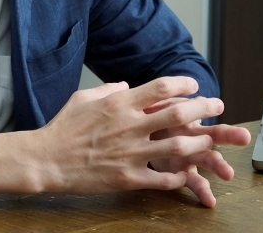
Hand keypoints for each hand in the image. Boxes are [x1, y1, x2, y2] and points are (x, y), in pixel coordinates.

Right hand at [0, 76, 248, 206]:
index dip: (184, 85)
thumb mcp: (84, 98)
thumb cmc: (63, 127)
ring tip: (208, 140)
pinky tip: (185, 173)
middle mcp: (129, 126)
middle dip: (203, 109)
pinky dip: (179, 176)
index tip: (194, 86)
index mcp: (119, 104)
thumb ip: (109, 90)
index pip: (161, 87)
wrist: (46, 159)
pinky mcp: (128, 177)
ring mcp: (130, 153)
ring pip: (178, 146)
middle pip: (178, 113)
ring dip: (199, 142)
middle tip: (216, 106)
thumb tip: (127, 87)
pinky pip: (163, 178)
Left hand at [145, 97, 250, 205]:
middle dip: (228, 134)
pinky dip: (202, 190)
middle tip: (244, 137)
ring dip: (218, 164)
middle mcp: (189, 135)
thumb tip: (126, 84)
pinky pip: (193, 181)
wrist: (144, 138)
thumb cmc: (149, 118)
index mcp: (180, 116)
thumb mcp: (148, 104)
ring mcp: (188, 154)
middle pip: (210, 132)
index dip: (204, 107)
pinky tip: (209, 200)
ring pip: (206, 158)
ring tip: (229, 173)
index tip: (219, 105)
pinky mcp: (181, 171)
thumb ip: (147, 96)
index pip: (194, 109)